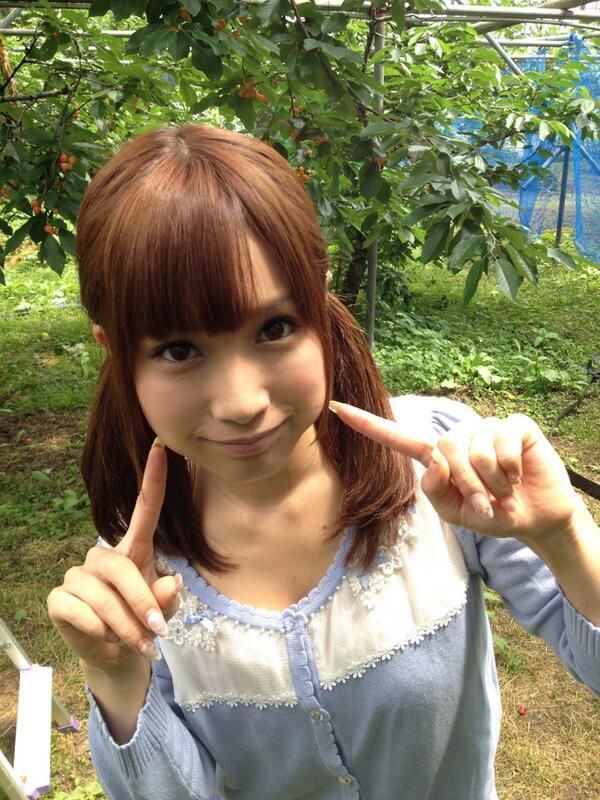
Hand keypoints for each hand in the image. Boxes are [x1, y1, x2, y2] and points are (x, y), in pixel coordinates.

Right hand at [47, 440, 180, 671]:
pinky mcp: (59, 598)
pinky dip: (99, 631)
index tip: (162, 447)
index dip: (153, 478)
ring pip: (102, 596)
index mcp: (133, 549)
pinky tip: (106, 639)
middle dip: (140, 603)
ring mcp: (77, 575)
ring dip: (125, 626)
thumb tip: (169, 584)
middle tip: (157, 634)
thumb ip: (166, 598)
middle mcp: (102, 556)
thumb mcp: (163, 611)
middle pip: (119, 567)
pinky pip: (80, 611)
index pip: (144, 509)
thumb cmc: (143, 622)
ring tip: (139, 644)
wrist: (116, 654)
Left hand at [329, 401, 578, 541]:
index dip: (366, 425)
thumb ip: (436, 491)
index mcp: (436, 457)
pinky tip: (518, 474)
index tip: (335, 408)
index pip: (396, 438)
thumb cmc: (491, 513)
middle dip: (467, 483)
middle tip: (487, 502)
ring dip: (491, 481)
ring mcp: (486, 426)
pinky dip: (510, 468)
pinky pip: (502, 441)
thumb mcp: (456, 512)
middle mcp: (457, 436)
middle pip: (444, 449)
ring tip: (504, 489)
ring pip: (474, 448)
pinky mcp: (514, 424)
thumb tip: (435, 459)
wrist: (535, 519)